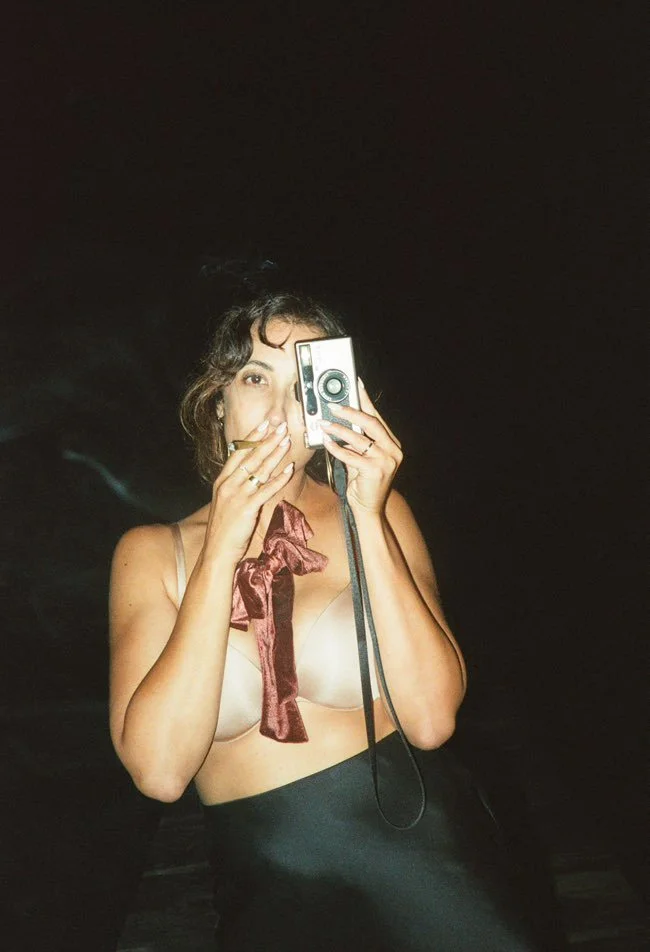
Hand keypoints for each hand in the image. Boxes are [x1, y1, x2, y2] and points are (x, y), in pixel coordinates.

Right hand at [204, 420, 292, 562]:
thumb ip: (236, 485)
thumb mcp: (226, 501)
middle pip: (250, 456)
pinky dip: (279, 478)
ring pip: (259, 469)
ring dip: (275, 453)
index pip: (238, 452)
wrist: (217, 551)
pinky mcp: (247, 508)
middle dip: (267, 439)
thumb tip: (250, 472)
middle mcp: (228, 484)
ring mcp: (237, 495)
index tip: (264, 424)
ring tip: (287, 441)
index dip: (252, 437)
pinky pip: (266, 489)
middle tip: (280, 426)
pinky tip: (289, 469)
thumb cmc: (224, 528)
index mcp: (222, 480)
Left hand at [320, 381, 402, 514]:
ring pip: (359, 439)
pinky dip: (336, 448)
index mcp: (392, 444)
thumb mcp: (364, 458)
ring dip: (339, 430)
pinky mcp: (374, 472)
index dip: (366, 399)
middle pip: (371, 423)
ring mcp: (385, 461)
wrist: (369, 509)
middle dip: (351, 412)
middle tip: (333, 406)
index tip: (356, 384)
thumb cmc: (364, 482)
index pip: (377, 417)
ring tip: (324, 424)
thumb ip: (358, 442)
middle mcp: (393, 450)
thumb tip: (340, 422)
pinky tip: (326, 442)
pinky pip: (351, 456)